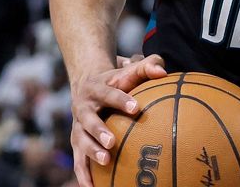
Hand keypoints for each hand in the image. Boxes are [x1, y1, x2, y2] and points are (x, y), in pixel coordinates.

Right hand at [69, 54, 166, 186]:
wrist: (87, 84)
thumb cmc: (119, 78)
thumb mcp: (131, 69)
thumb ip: (149, 65)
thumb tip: (163, 72)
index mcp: (97, 88)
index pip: (109, 93)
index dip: (121, 100)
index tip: (136, 108)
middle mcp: (83, 108)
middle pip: (89, 120)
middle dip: (99, 131)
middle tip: (112, 142)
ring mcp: (78, 126)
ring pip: (81, 141)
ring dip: (91, 152)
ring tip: (106, 162)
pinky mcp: (76, 141)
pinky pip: (78, 160)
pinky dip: (83, 174)